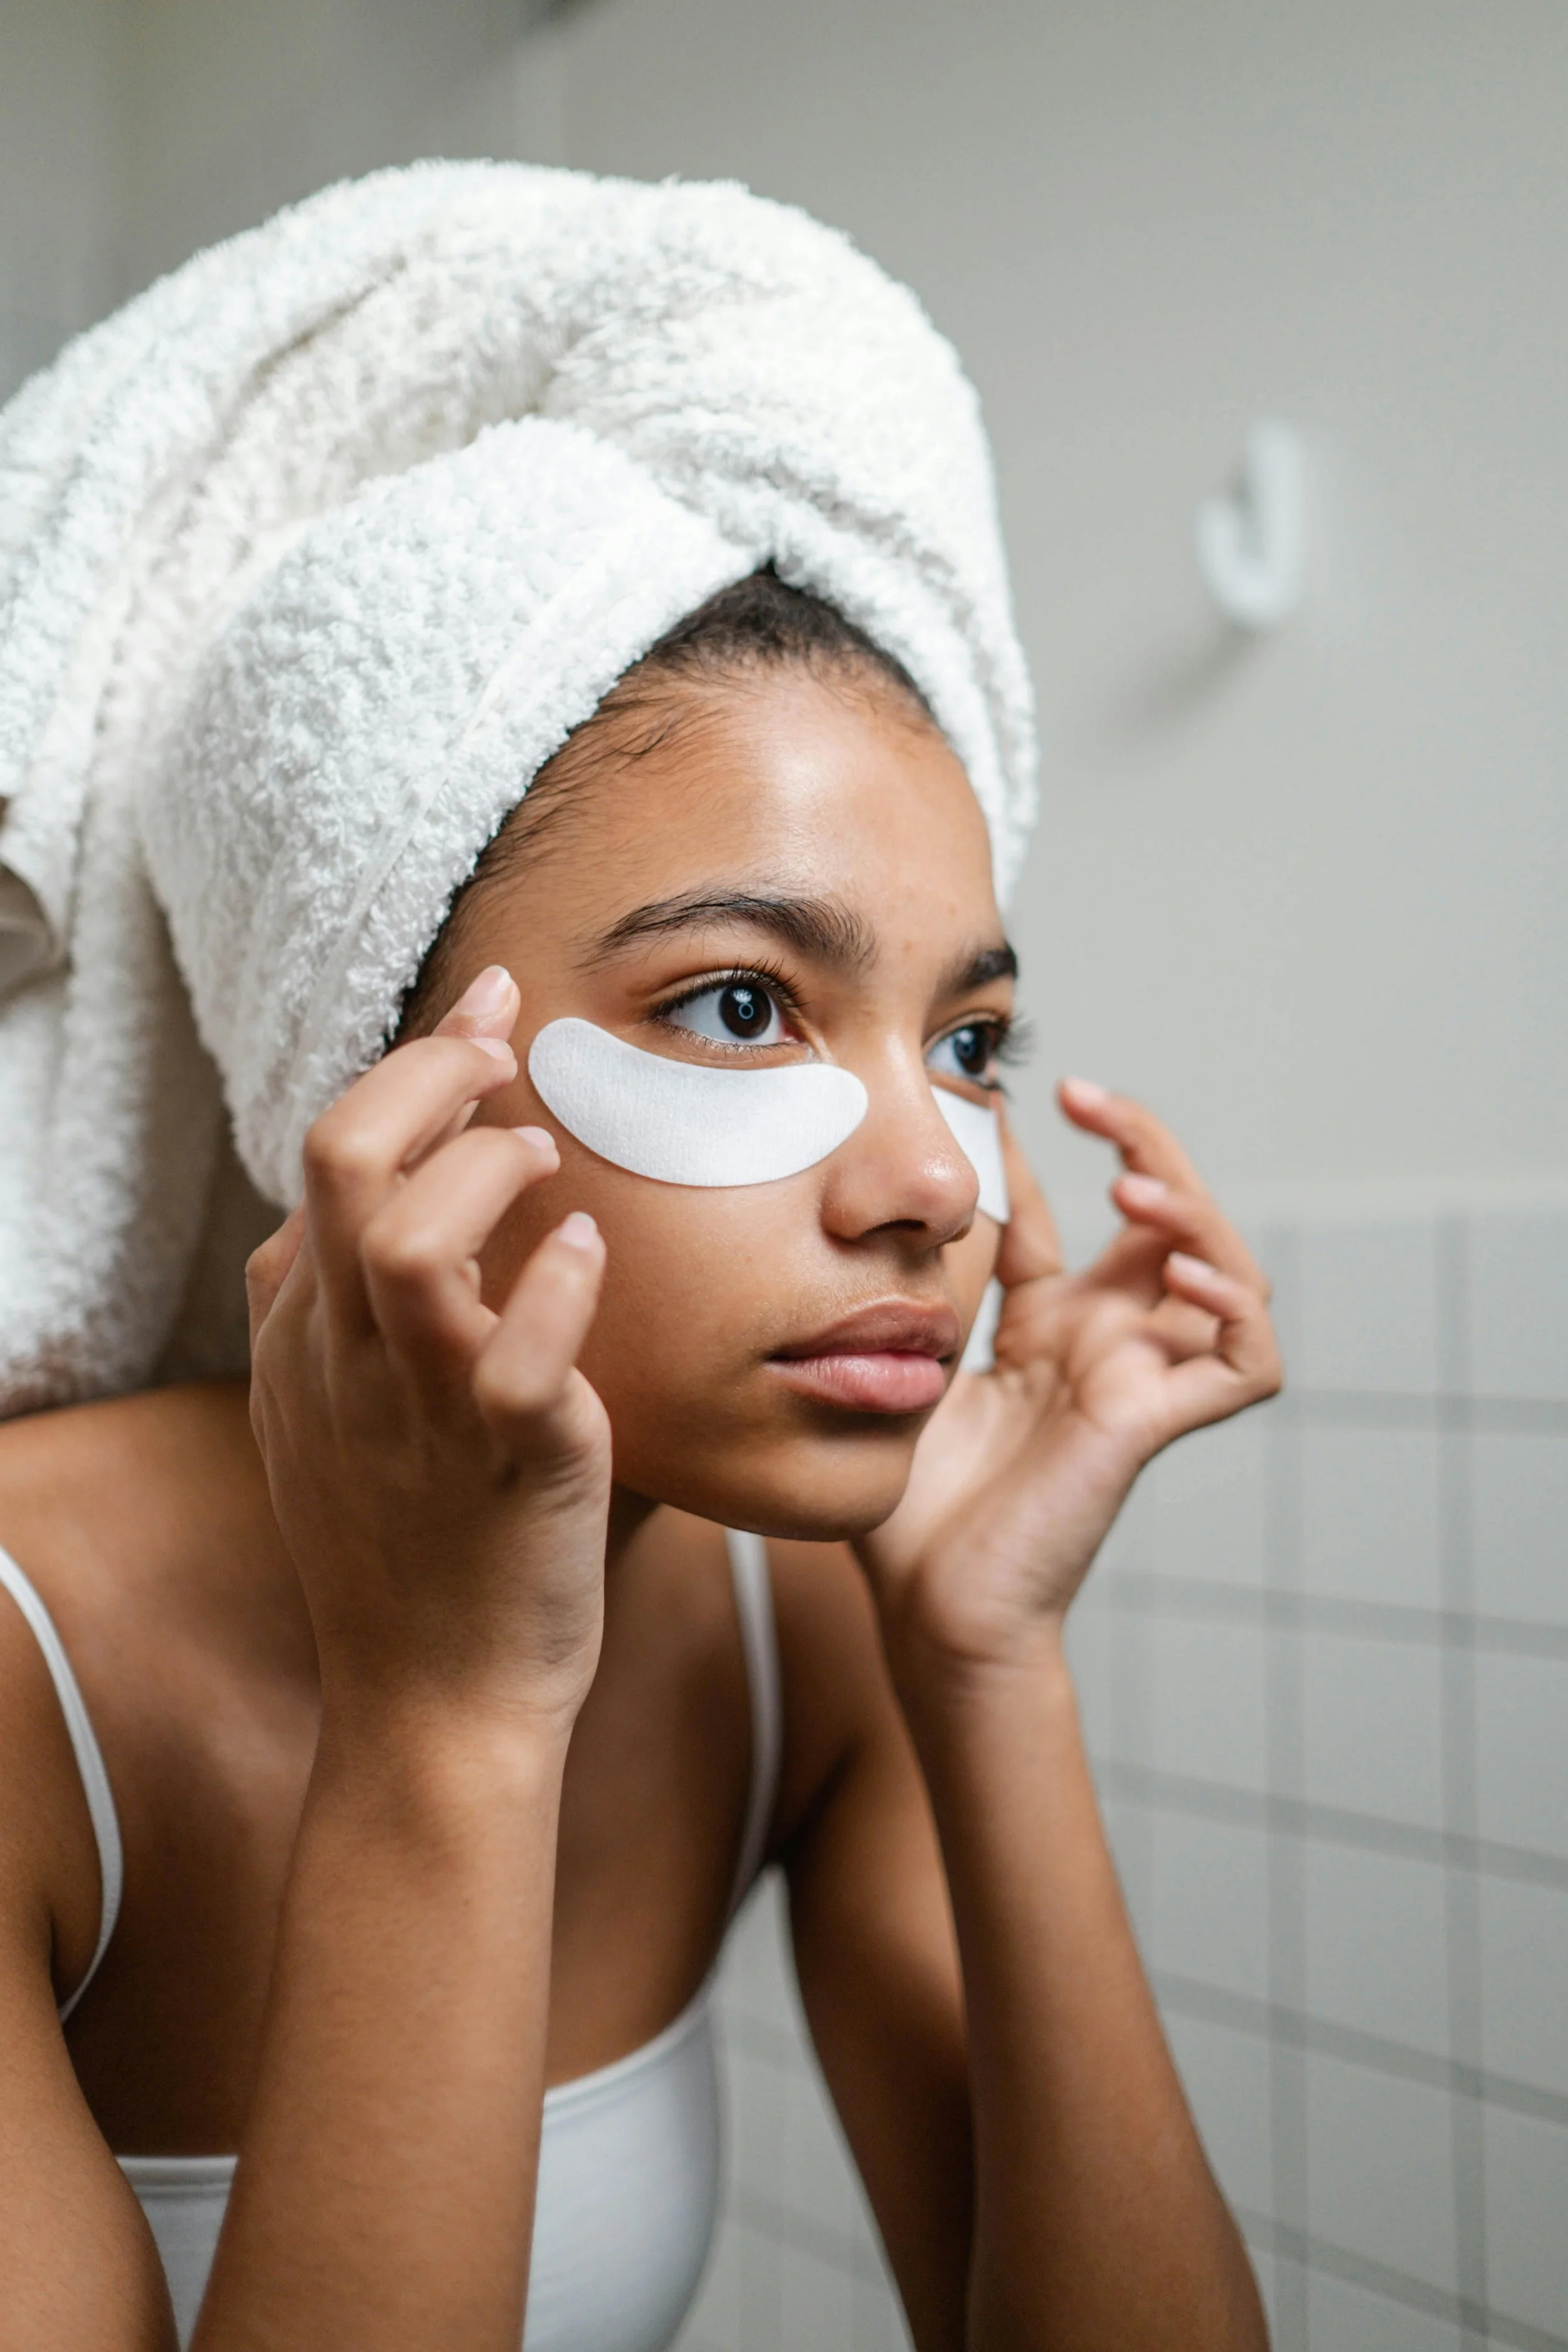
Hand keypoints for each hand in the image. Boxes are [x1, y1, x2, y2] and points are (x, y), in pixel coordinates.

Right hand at [246, 967, 611, 1732]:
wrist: (434, 1710)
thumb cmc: (426, 1550)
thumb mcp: (360, 1417)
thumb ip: (388, 1310)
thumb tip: (463, 1192)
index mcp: (307, 1341)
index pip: (325, 1160)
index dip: (406, 1070)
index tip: (488, 1019)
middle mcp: (344, 1364)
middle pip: (343, 1165)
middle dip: (431, 1077)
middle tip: (509, 1050)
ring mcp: (417, 1415)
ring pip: (407, 1245)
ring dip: (485, 1172)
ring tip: (545, 1160)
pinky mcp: (506, 1468)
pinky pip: (518, 1359)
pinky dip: (557, 1288)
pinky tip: (586, 1251)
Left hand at [860, 1080, 1281, 1680]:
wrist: (924, 1608)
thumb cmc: (906, 1507)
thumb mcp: (908, 1360)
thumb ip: (923, 1282)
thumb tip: (914, 1188)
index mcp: (1046, 1328)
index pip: (1077, 1216)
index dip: (1064, 1151)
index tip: (1040, 1093)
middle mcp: (1104, 1345)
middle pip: (1171, 1222)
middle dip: (1149, 1147)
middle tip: (1092, 1103)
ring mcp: (1138, 1382)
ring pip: (1227, 1275)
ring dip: (1200, 1217)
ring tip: (1138, 1195)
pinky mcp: (1154, 1426)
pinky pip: (1246, 1362)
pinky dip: (1234, 1308)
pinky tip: (1182, 1278)